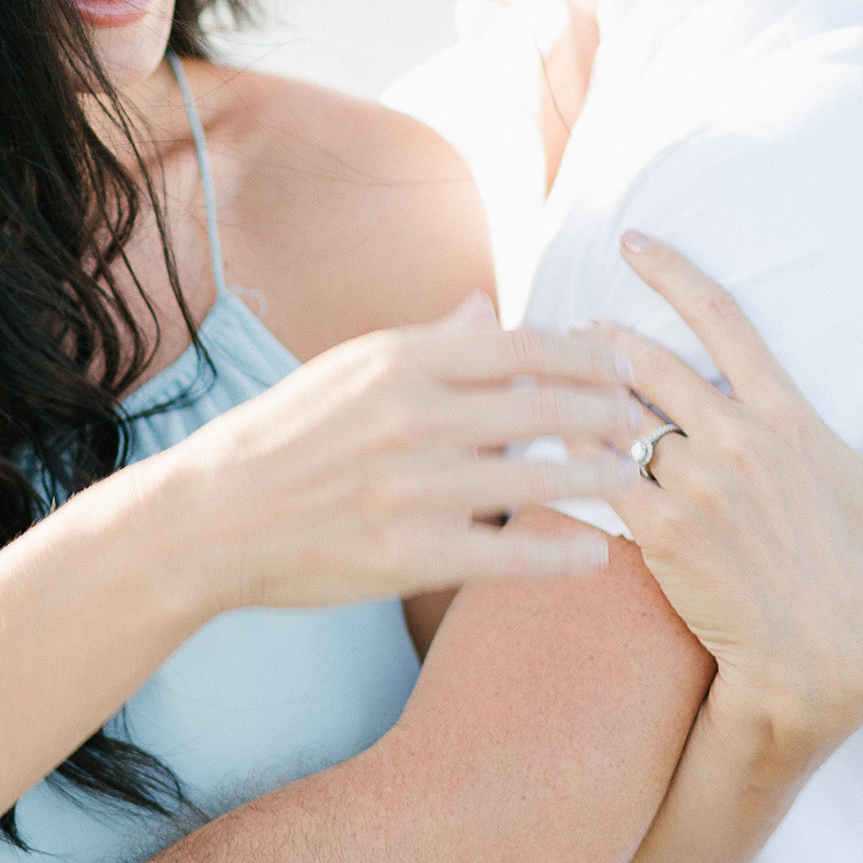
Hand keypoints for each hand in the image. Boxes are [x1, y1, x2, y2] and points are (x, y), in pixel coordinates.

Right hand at [167, 291, 641, 609]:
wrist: (212, 516)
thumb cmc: (283, 438)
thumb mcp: (349, 368)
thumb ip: (429, 341)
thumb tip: (487, 306)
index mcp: (400, 361)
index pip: (521, 344)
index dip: (585, 355)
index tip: (622, 364)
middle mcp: (414, 415)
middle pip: (544, 405)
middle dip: (611, 411)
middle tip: (649, 420)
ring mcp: (413, 486)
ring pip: (539, 476)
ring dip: (602, 476)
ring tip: (638, 478)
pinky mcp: (408, 553)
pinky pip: (507, 554)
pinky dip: (560, 555)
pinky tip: (596, 555)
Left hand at [594, 234, 862, 758]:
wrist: (817, 659)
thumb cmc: (858, 571)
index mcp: (786, 416)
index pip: (722, 318)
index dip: (671, 269)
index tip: (631, 240)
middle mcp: (739, 439)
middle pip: (649, 361)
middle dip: (604, 339)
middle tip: (576, 329)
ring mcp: (698, 484)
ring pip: (616, 414)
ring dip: (576, 392)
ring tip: (547, 379)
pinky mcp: (661, 529)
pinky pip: (599, 474)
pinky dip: (569, 451)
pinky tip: (543, 438)